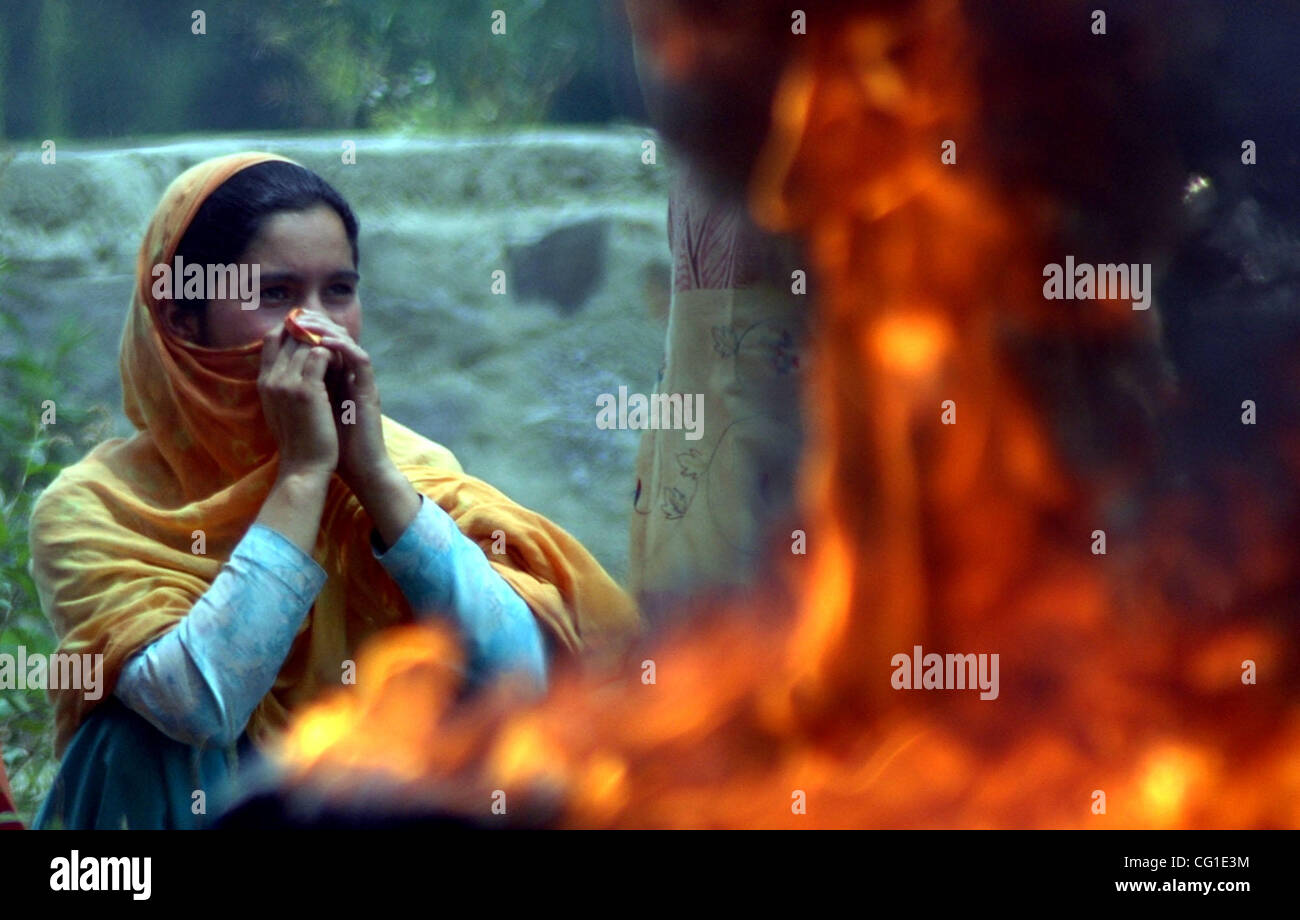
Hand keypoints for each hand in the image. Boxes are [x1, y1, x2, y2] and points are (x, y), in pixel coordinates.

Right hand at [258, 323, 338, 478]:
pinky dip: (335, 352)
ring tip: (342, 349)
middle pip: (289, 335)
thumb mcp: (283, 408)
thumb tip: (299, 360)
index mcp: (263, 382)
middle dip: (313, 330)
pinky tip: (345, 362)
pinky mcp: (307, 390)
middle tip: (334, 334)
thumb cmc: (300, 440)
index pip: (272, 338)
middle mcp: (271, 378)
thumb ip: (285, 383)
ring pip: (306, 342)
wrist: (304, 468)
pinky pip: (320, 354)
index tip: (314, 328)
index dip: (292, 327)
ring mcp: (287, 383)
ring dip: (327, 341)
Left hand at [283, 310, 393, 494]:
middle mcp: (347, 375)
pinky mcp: (368, 389)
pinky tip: (321, 343)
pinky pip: (359, 358)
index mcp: (332, 378)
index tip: (283, 321)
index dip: (303, 329)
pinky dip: (341, 347)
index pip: (319, 342)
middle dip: (314, 322)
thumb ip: (296, 390)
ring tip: (306, 323)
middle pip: (335, 335)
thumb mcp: (304, 411)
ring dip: (326, 329)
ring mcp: (359, 381)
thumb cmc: (329, 445)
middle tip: (296, 314)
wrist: (356, 469)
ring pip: (348, 342)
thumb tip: (273, 375)